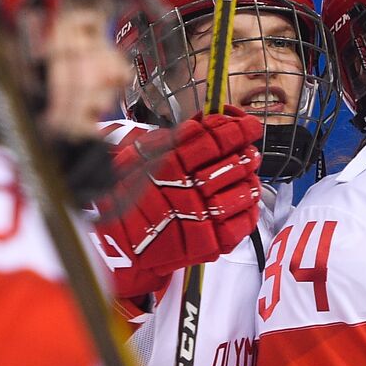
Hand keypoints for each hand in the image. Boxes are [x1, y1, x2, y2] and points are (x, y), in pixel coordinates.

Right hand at [93, 108, 262, 297]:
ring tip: (246, 177)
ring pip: (244, 193)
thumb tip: (207, 122)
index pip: (214, 140)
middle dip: (245, 156)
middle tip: (248, 153)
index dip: (236, 130)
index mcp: (170, 164)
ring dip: (249, 181)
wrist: (115, 243)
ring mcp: (201, 219)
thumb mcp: (140, 155)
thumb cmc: (127, 193)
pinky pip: (243, 224)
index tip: (248, 126)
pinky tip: (245, 201)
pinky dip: (249, 209)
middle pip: (234, 165)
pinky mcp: (211, 244)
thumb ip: (175, 139)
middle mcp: (187, 191)